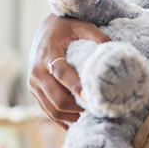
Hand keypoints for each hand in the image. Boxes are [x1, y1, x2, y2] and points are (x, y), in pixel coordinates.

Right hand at [27, 14, 109, 129]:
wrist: (45, 29)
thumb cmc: (66, 27)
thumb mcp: (82, 26)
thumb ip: (99, 37)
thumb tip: (115, 53)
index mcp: (47, 53)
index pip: (62, 73)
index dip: (76, 87)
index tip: (91, 98)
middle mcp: (36, 71)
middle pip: (56, 98)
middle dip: (76, 108)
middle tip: (97, 112)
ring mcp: (33, 84)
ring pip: (51, 109)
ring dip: (71, 117)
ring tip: (90, 119)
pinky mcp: (34, 91)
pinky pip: (47, 111)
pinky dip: (62, 119)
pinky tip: (77, 122)